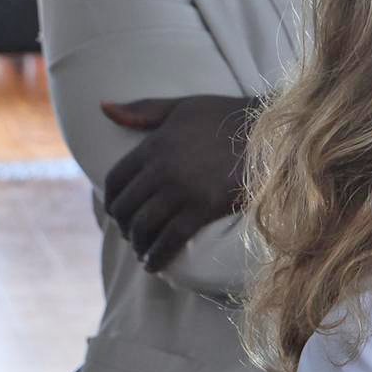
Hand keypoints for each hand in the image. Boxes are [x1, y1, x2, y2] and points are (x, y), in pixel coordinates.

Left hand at [98, 93, 255, 271]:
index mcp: (153, 146)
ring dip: (139, 244)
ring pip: (144, 226)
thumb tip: (103, 107)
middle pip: (127, 207)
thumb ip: (142, 110)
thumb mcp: (181, 107)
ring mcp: (182, 190)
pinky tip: (154, 264)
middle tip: (132, 236)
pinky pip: (171, 238)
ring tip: (143, 252)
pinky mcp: (203, 208)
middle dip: (124, 226)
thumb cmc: (225, 118)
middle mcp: (161, 170)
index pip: (115, 180)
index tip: (116, 212)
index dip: (111, 201)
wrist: (268, 135)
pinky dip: (157, 255)